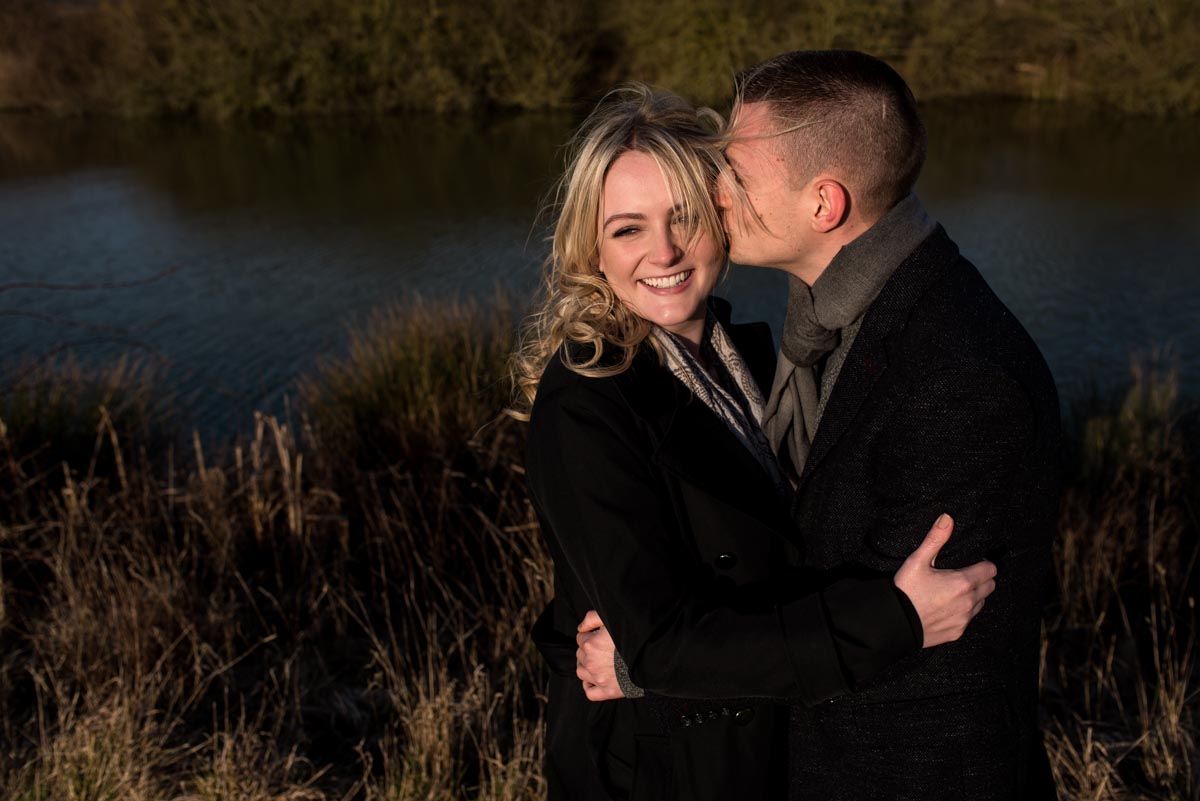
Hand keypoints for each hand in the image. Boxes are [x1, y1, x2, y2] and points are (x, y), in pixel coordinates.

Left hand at [576, 609, 624, 700]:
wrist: (652, 655)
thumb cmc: (633, 635)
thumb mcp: (612, 618)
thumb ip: (592, 618)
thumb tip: (581, 627)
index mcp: (590, 644)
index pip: (580, 638)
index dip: (589, 635)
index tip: (599, 635)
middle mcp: (591, 662)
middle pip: (580, 654)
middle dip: (588, 649)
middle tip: (602, 647)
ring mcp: (598, 678)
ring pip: (581, 672)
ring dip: (586, 666)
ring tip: (598, 661)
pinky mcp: (608, 691)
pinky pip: (590, 692)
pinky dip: (590, 685)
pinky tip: (596, 679)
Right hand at [893, 513, 996, 647]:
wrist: (895, 623)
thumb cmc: (906, 590)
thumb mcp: (917, 560)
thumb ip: (936, 538)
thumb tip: (948, 517)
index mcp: (963, 582)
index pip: (991, 570)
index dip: (985, 564)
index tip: (975, 562)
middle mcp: (969, 602)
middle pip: (990, 587)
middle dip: (982, 579)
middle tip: (965, 576)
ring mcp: (965, 619)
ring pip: (981, 603)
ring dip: (974, 596)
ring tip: (955, 591)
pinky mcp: (958, 632)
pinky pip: (969, 619)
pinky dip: (963, 612)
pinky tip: (947, 607)